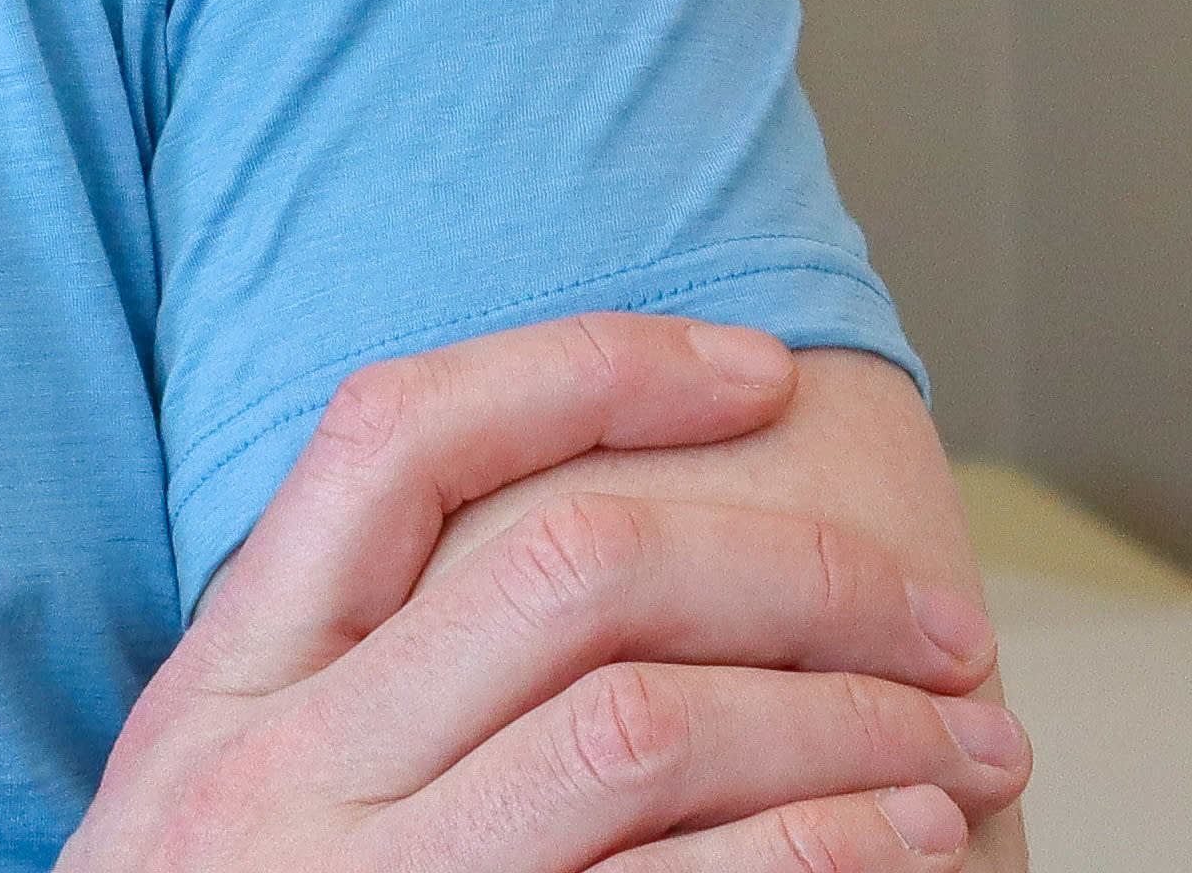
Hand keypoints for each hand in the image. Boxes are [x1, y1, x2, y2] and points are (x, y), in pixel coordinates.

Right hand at [63, 314, 1033, 872]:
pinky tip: (907, 844)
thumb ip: (351, 668)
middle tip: (941, 620)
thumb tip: (598, 540)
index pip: (394, 433)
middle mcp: (286, 774)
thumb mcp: (224, 788)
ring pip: (646, 732)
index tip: (758, 370)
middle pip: (571, 571)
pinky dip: (822, 855)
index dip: (591, 368)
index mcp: (229, 683)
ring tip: (967, 741)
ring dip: (852, 723)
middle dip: (796, 568)